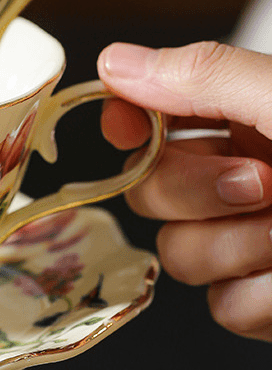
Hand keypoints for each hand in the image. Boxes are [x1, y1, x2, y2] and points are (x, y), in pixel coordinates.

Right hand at [98, 41, 271, 341]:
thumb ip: (207, 77)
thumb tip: (112, 62)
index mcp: (249, 120)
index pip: (154, 116)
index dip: (129, 120)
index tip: (130, 125)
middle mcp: (241, 179)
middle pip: (148, 190)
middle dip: (193, 192)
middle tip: (260, 183)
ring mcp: (249, 242)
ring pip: (177, 254)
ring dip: (234, 248)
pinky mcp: (264, 298)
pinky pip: (223, 307)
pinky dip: (264, 298)